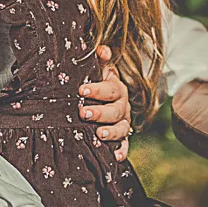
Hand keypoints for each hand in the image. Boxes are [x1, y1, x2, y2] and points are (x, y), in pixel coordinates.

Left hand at [78, 45, 132, 160]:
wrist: (102, 100)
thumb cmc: (95, 84)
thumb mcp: (97, 70)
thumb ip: (99, 59)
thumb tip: (102, 49)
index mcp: (117, 88)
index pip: (111, 88)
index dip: (97, 89)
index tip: (82, 89)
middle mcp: (123, 106)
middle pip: (116, 110)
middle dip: (100, 112)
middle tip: (83, 113)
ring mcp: (123, 122)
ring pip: (122, 128)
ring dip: (111, 132)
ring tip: (99, 134)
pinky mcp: (122, 138)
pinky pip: (125, 146)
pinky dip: (121, 151)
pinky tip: (114, 157)